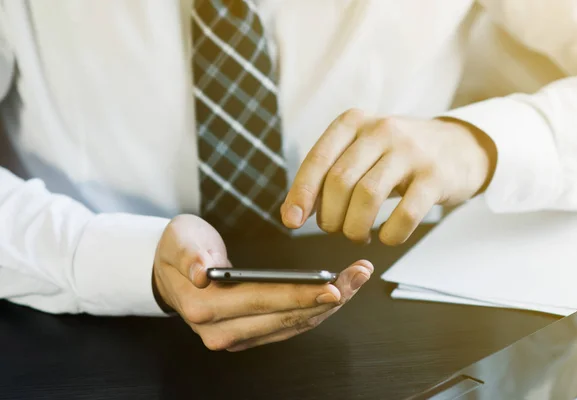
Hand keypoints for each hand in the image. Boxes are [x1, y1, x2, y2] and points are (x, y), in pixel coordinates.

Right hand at [153, 214, 373, 350]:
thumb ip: (189, 254)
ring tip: (357, 279)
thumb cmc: (178, 251)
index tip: (332, 286)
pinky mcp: (251, 335)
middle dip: (328, 298)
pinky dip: (317, 309)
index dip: (299, 295)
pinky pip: (290, 325)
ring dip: (329, 305)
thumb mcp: (178, 240)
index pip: (261, 301)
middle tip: (359, 275)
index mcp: (204, 307)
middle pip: (286, 316)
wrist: (170, 273)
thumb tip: (201, 271)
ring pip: (294, 324)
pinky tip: (339, 293)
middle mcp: (222, 331)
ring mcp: (238, 337)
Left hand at [281, 110, 496, 244]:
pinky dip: (390, 234)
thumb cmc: (396, 155)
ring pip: (368, 197)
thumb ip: (327, 176)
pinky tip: (387, 235)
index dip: (301, 193)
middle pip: (340, 182)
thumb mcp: (361, 151)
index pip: (318, 159)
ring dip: (354, 228)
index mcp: (354, 122)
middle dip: (329, 216)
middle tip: (334, 229)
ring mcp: (411, 152)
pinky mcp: (435, 176)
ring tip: (357, 234)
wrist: (457, 146)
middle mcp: (381, 130)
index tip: (292, 221)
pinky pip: (404, 215)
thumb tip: (292, 214)